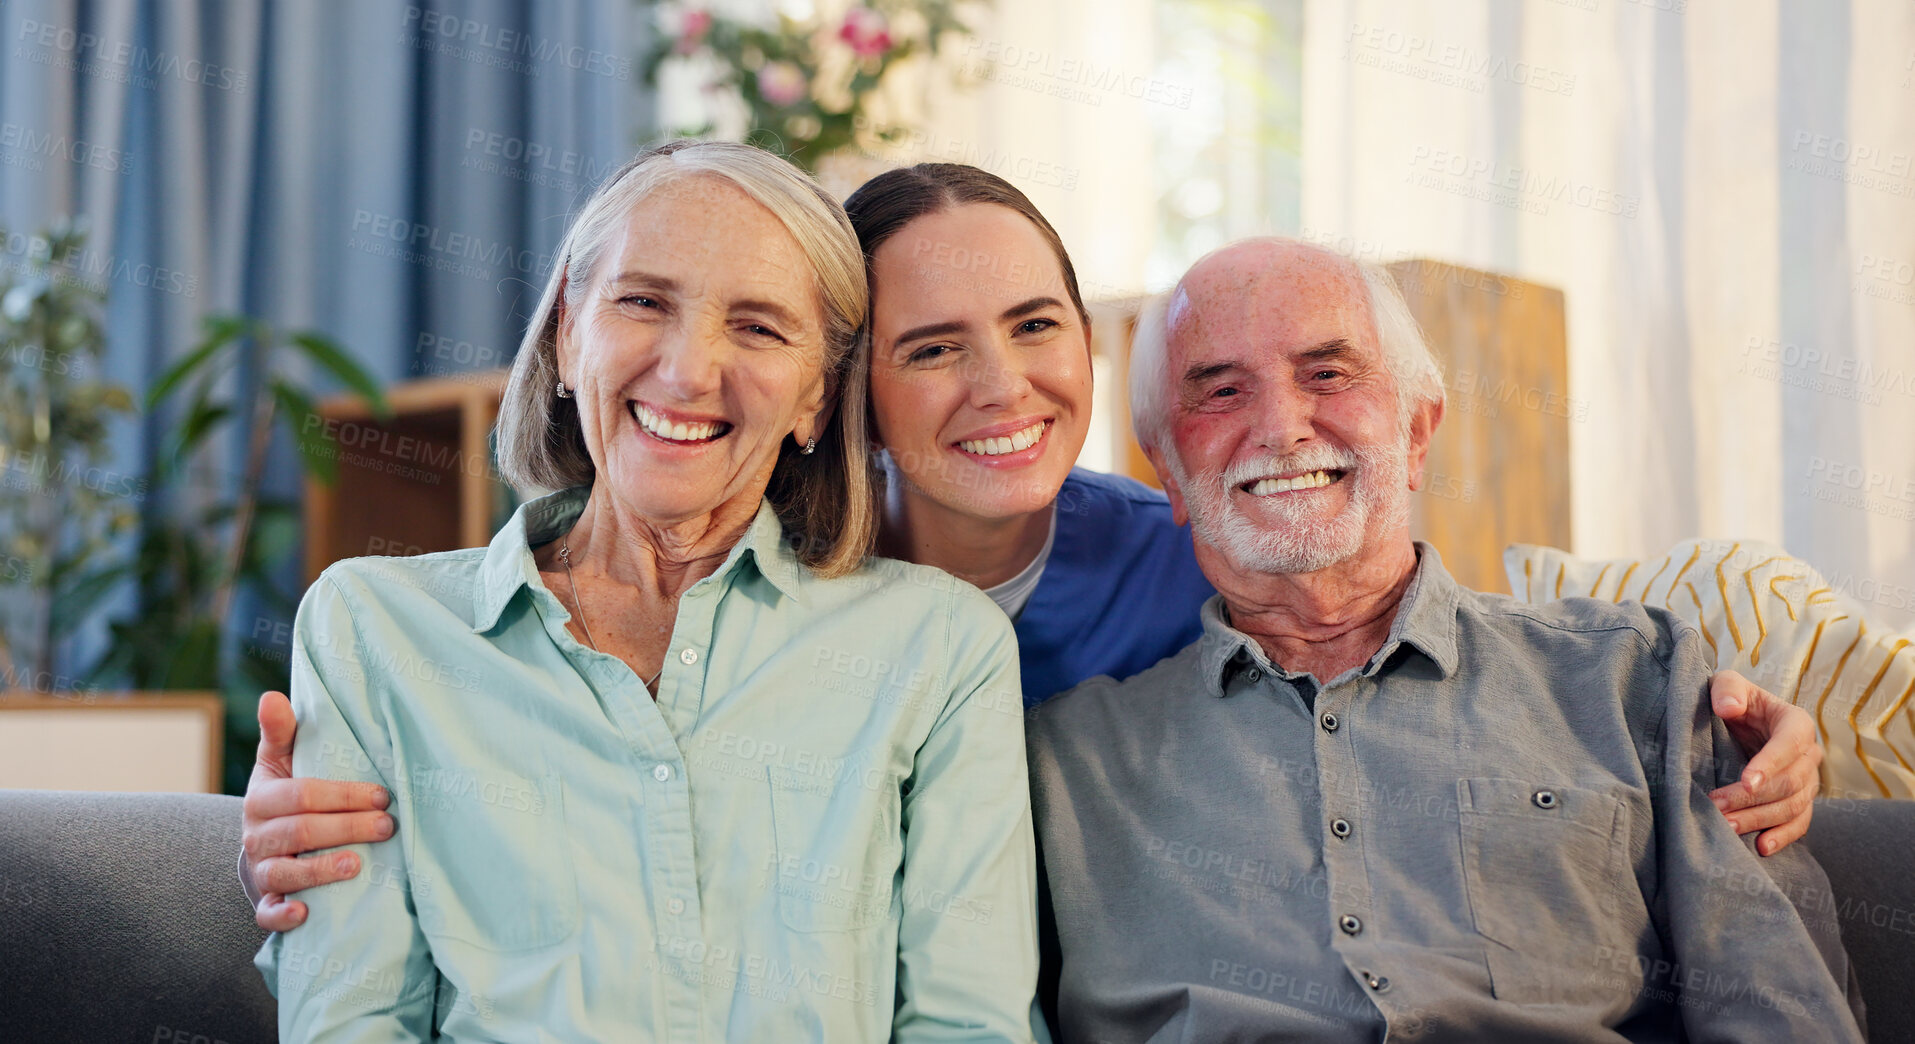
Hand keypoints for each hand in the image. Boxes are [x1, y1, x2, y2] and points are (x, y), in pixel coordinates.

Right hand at [242, 691, 392, 930]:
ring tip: (356, 866)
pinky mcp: (266, 899)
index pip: (302, 794)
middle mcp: (256, 835)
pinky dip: (283, 915)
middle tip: (387, 826)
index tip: (383, 795)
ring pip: (285, 871)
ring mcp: (261, 869)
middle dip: (346, 828)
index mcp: (262, 798)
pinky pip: (266, 913)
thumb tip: (272, 696)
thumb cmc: (285, 794)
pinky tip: (305, 913)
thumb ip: (281, 731)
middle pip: (300, 831)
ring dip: (320, 870)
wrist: (265, 842)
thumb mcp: (281, 760)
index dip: (344, 795)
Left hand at [1707, 671, 1821, 855]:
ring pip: (1793, 806)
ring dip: (1760, 819)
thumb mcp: (1727, 685)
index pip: (1790, 744)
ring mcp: (1807, 780)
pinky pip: (1799, 823)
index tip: (1746, 781)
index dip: (1770, 764)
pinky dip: (1783, 836)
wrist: (1739, 721)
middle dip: (1753, 798)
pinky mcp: (1799, 800)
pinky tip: (1761, 847)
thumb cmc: (1732, 700)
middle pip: (1790, 782)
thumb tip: (1728, 707)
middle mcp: (1808, 754)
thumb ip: (1727, 688)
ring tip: (1728, 828)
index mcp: (1796, 722)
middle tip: (1717, 807)